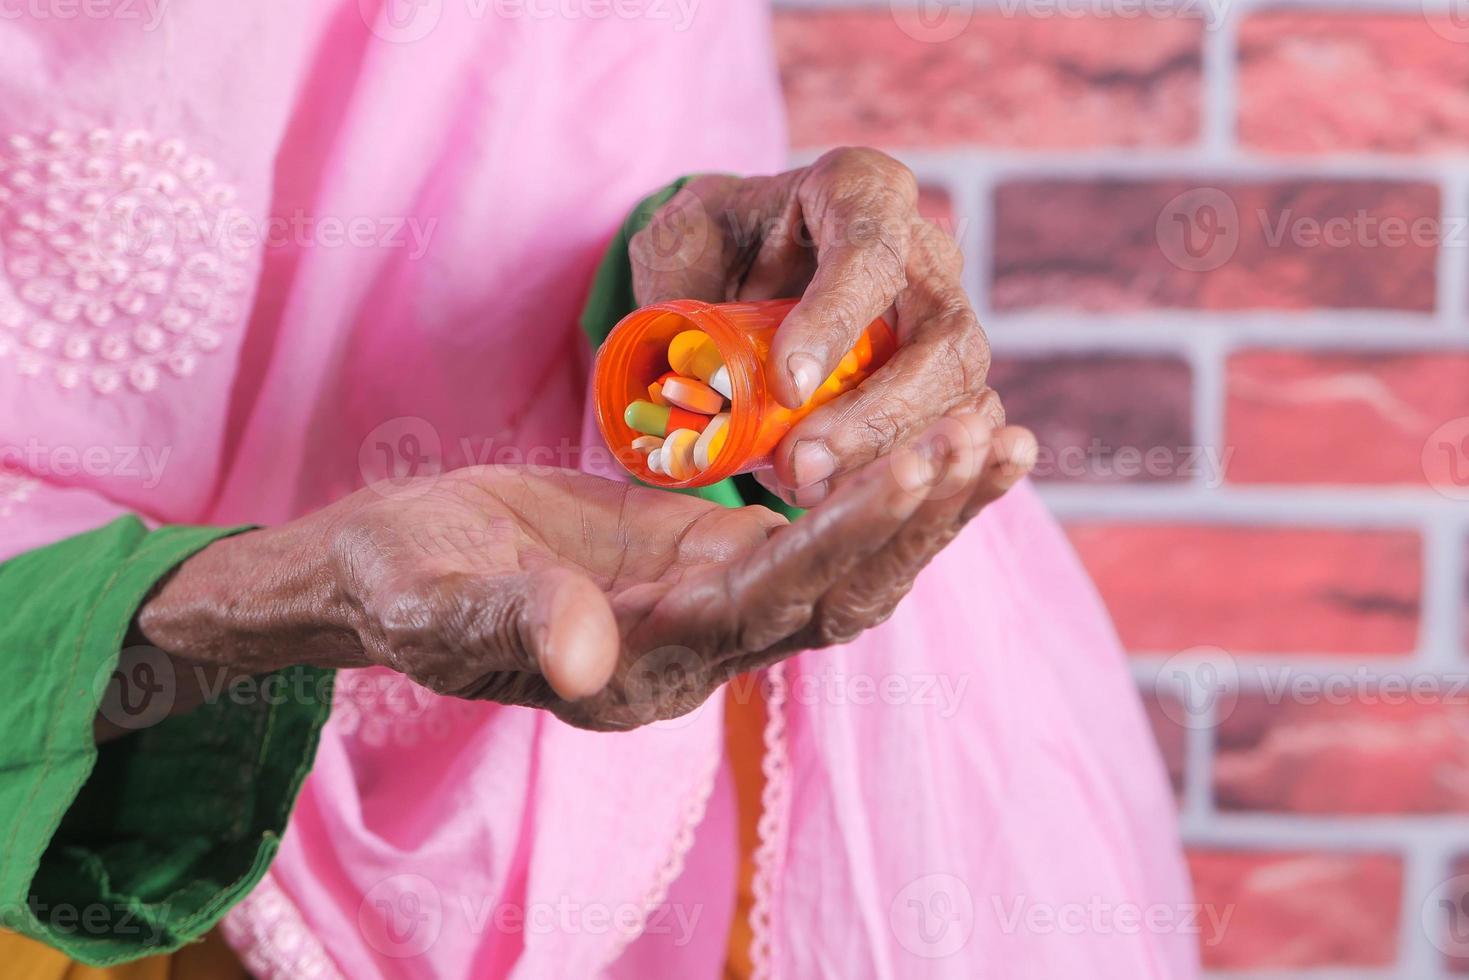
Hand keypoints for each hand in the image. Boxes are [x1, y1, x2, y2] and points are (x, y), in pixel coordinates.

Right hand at [135, 415, 1029, 731]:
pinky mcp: (710, 561)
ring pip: (846, 568)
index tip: (917, 461)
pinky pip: (815, 531)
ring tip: (1007, 441)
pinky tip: (934, 442)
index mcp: (647, 667)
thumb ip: (502, 623)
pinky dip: (879, 489)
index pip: (772, 602)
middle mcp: (702, 649)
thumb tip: (580, 645)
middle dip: (920, 523)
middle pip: (841, 594)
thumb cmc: (399, 586)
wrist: (393, 576)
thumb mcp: (431, 599)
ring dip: (925, 510)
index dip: (846, 535)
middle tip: (998, 441)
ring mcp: (713, 606)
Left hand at [631, 146, 1023, 506]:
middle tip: (801, 465)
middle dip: (877, 413)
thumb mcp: (682, 240)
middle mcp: (924, 250)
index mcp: (861, 191)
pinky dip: (909, 470)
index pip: (870, 252)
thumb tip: (691, 373)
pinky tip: (841, 497)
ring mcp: (946, 317)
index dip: (834, 323)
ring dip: (888, 452)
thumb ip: (681, 291)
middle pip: (942, 336)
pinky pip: (958, 430)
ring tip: (807, 488)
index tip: (786, 387)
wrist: (744, 264)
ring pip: (958, 392)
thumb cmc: (720, 242)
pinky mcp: (946, 379)